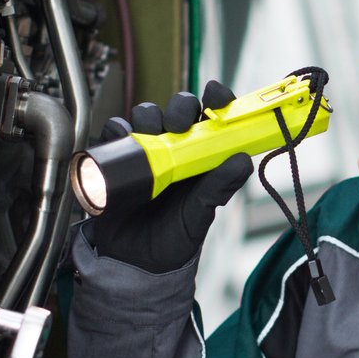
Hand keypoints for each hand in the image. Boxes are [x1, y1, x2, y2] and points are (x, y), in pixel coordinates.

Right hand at [84, 81, 252, 274]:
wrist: (136, 263)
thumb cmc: (174, 238)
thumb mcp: (201, 213)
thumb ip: (220, 187)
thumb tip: (243, 161)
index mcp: (202, 154)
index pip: (213, 115)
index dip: (216, 99)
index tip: (216, 94)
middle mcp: (175, 146)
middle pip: (178, 107)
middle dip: (179, 108)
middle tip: (179, 125)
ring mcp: (146, 150)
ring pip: (146, 113)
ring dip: (149, 117)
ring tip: (151, 139)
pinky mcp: (117, 157)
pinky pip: (115, 131)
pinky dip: (118, 129)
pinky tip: (123, 140)